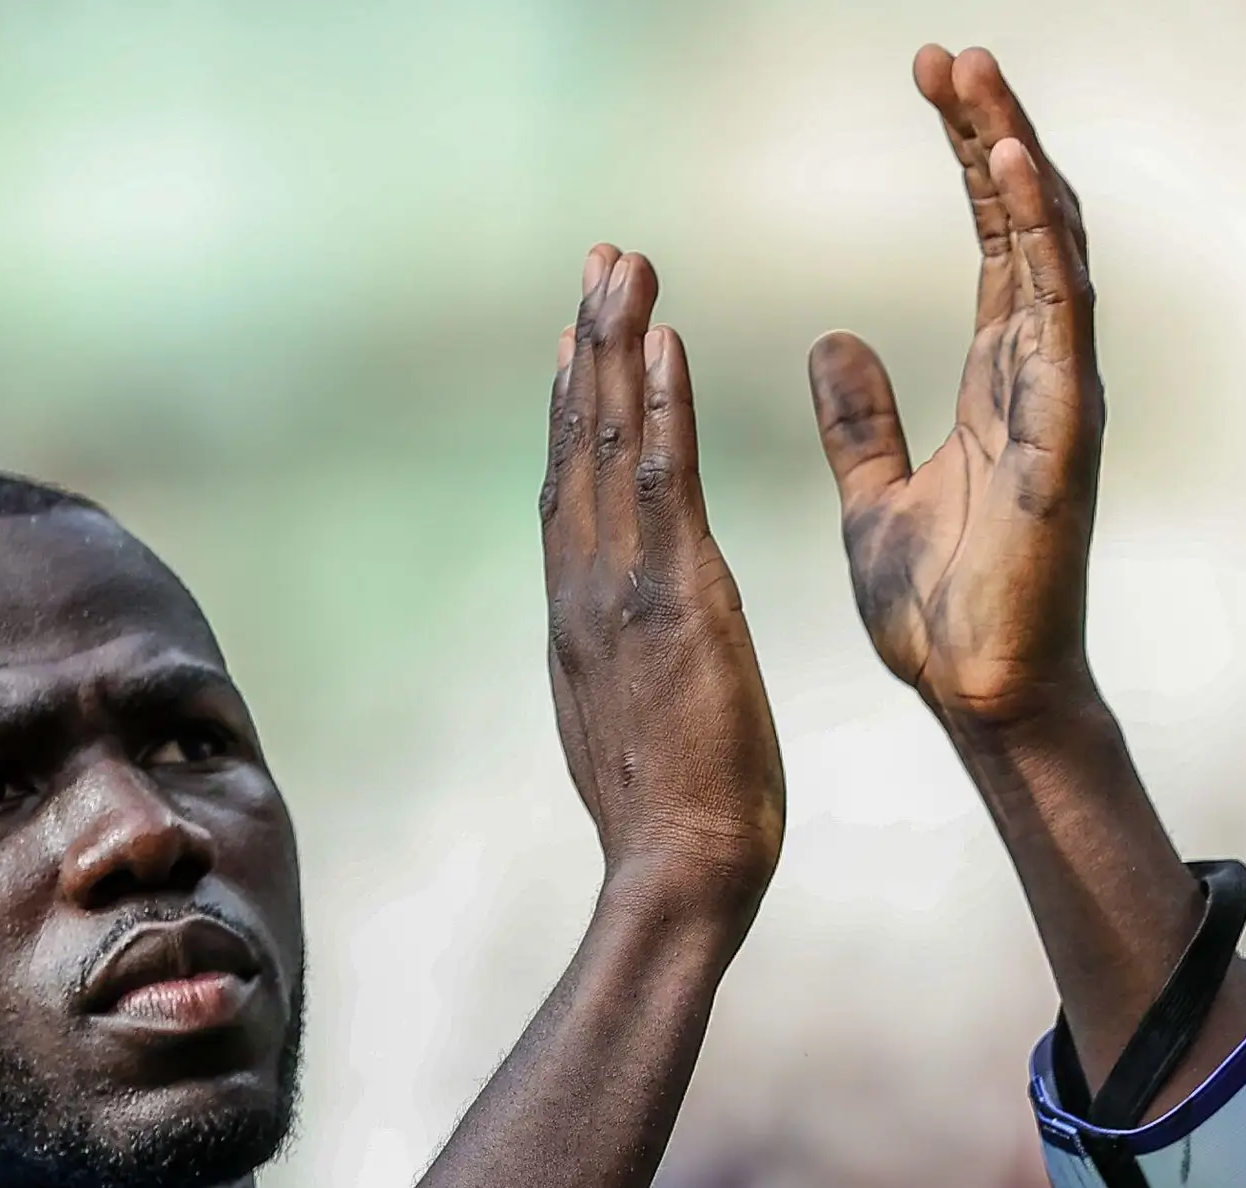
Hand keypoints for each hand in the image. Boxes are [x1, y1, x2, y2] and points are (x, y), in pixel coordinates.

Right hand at [542, 245, 783, 926]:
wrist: (678, 871)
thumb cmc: (676, 823)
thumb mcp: (634, 728)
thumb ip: (618, 672)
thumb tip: (614, 655)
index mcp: (580, 619)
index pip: (568, 491)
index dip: (569, 408)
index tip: (572, 339)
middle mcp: (585, 589)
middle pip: (577, 443)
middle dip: (587, 346)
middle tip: (598, 260)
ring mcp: (620, 589)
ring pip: (609, 445)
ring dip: (618, 347)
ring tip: (624, 266)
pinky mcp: (673, 597)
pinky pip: (665, 481)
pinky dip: (660, 407)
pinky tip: (665, 344)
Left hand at [810, 46, 1104, 736]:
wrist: (974, 695)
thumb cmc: (938, 611)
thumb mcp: (872, 495)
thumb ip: (859, 418)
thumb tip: (831, 340)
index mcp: (998, 382)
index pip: (994, 244)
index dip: (972, 160)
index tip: (936, 83)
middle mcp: (1039, 374)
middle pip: (1028, 225)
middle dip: (995, 135)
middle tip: (952, 55)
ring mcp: (1059, 398)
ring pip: (1050, 250)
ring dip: (1016, 162)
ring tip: (978, 84)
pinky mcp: (1063, 432)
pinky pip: (1056, 313)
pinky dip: (1036, 236)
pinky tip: (1010, 169)